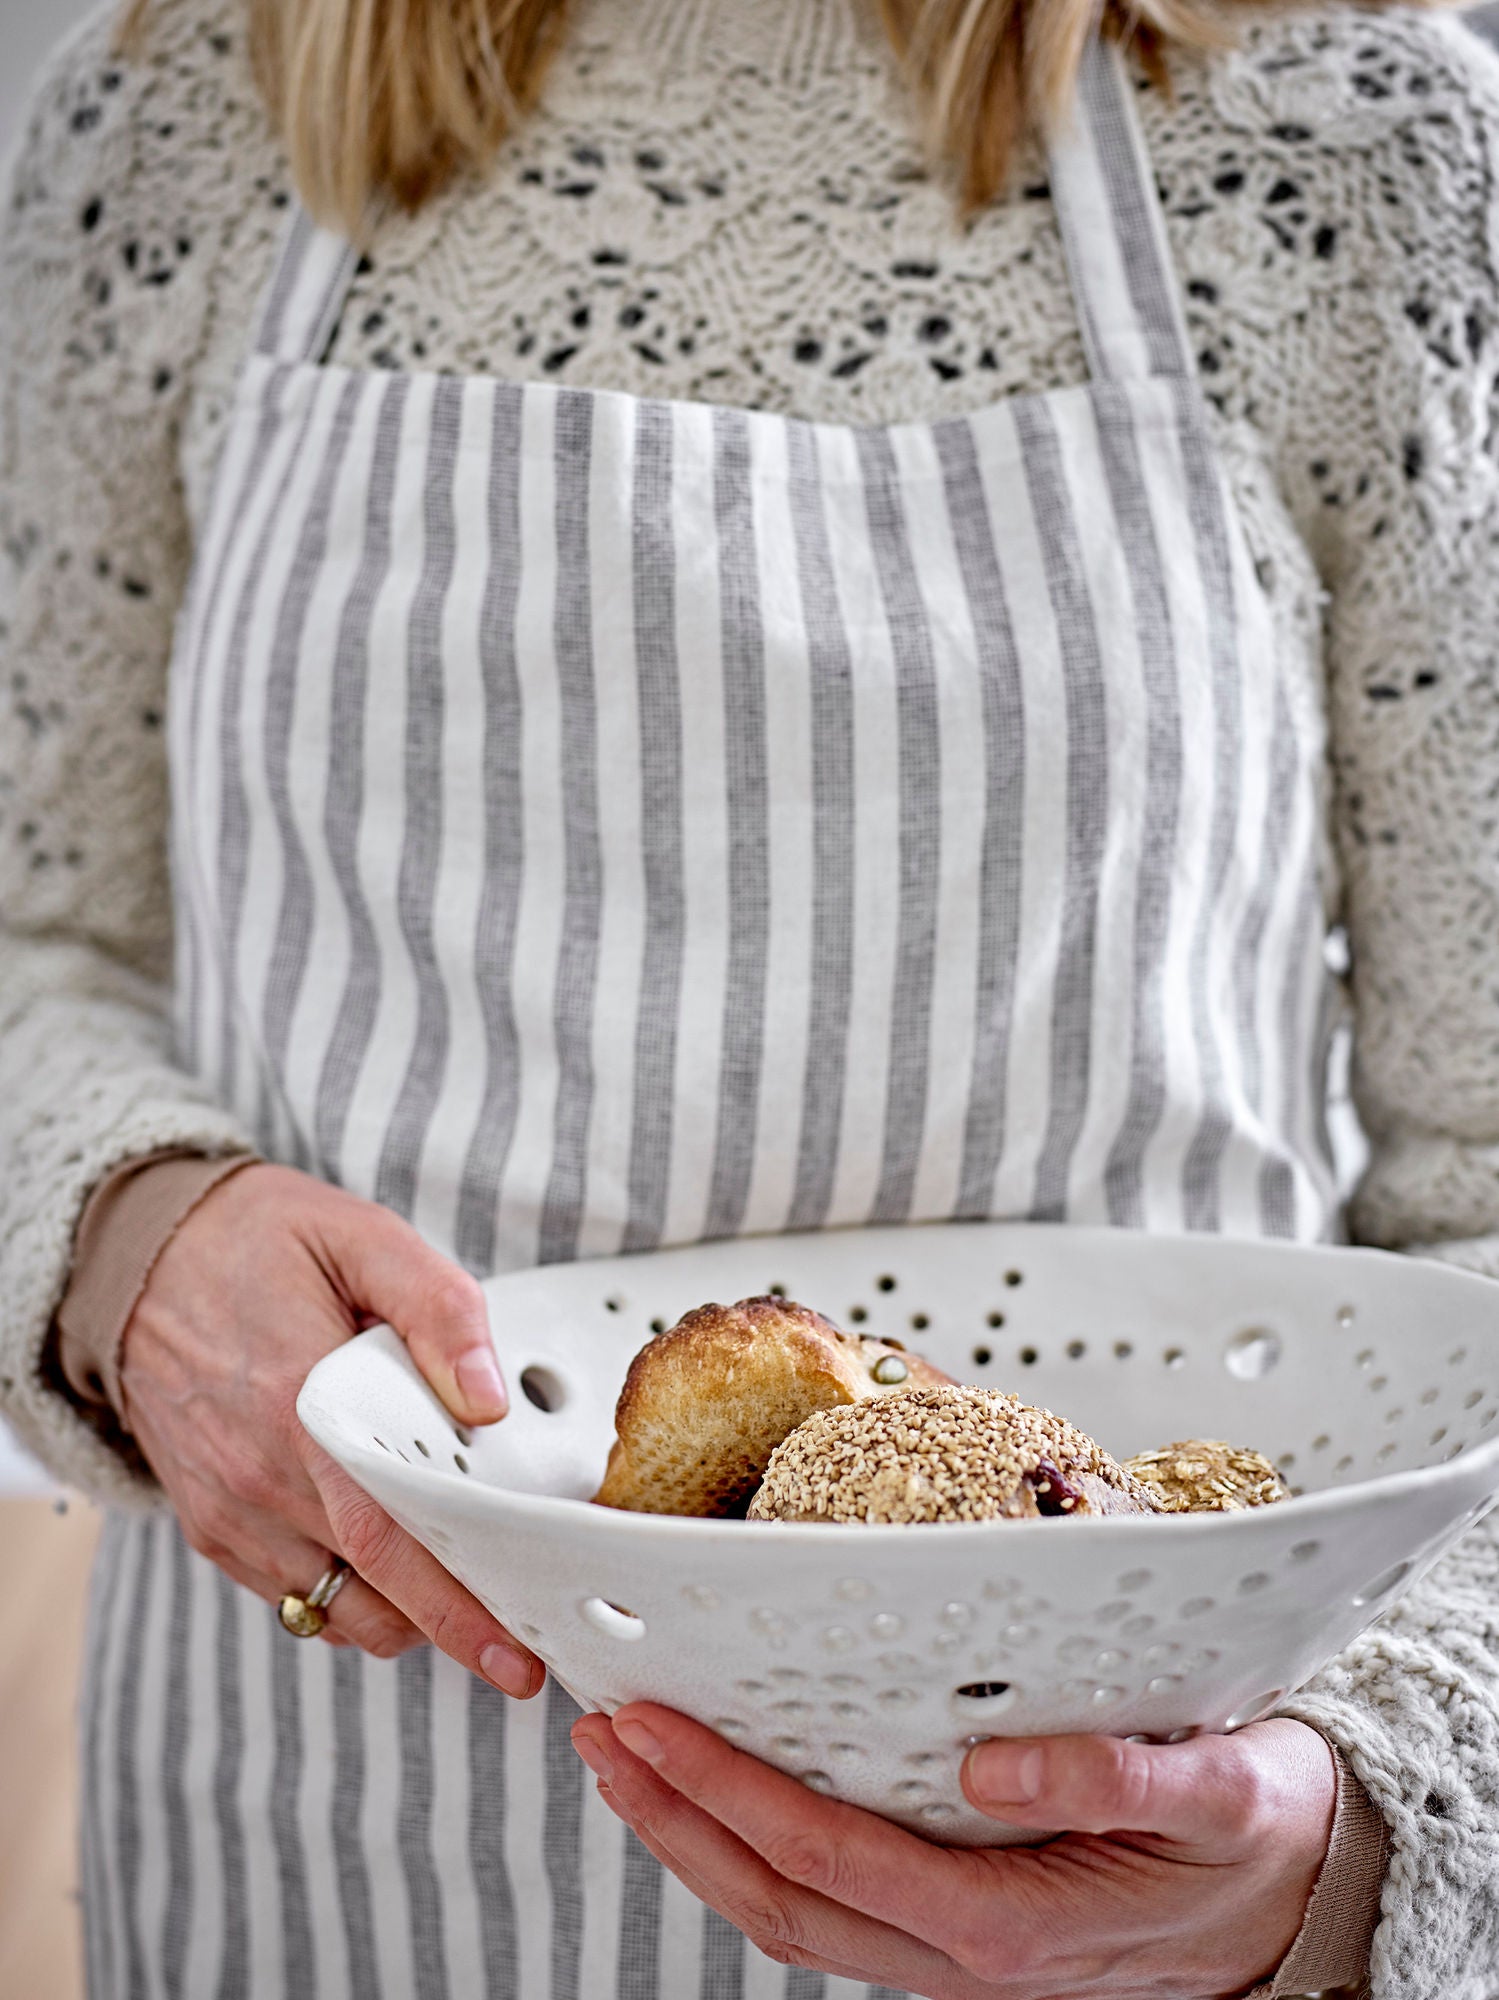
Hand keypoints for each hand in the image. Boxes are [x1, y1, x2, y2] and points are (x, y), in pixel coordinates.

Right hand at [117, 1161, 542, 1691]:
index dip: (458, 1599)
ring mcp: (230, 1511)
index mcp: (301, 1405)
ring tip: (466, 1595)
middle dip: (453, 1634)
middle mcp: (258, 1476)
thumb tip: (488, 1401)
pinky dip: (351, 1596)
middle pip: (372, 1590)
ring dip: (405, 1615)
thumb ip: (438, 1310)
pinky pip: (294, 1594)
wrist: (139, 1260)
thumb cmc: (260, 1243)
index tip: (519, 1640)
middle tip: (520, 1659)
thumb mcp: (362, 1239)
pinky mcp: (213, 1526)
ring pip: (336, 1608)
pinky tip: (396, 1562)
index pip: (390, 1534)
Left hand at [570, 1704, 1335, 1999]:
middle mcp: (961, 1958)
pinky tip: (731, 1799)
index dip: (726, 1792)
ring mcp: (950, 1959)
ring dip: (698, 1839)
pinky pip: (832, 1906)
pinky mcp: (958, 1936)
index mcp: (1007, 1927)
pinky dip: (758, 1850)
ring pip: (790, 1914)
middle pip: (776, 1899)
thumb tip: (990, 1765)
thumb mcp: (1219, 1794)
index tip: (655, 1724)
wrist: (1301, 1905)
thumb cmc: (1253, 1840)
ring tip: (635, 1761)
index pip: (827, 1856)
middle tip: (603, 1732)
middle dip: (674, 1818)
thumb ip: (1110, 1779)